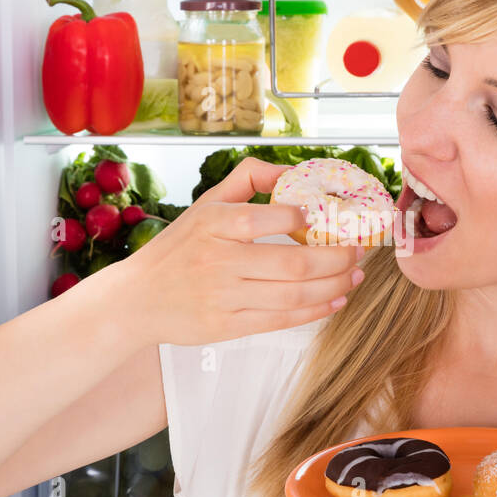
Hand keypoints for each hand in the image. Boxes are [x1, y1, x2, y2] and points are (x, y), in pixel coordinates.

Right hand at [124, 157, 364, 345]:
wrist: (137, 299)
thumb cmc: (178, 248)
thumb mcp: (205, 204)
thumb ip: (249, 179)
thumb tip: (295, 170)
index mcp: (215, 223)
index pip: (270, 216)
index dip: (305, 218)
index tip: (328, 218)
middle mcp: (220, 260)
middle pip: (294, 262)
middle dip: (338, 258)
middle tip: (359, 250)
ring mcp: (225, 296)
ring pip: (295, 294)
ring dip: (335, 285)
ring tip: (355, 276)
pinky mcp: (228, 326)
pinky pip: (282, 320)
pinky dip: (316, 311)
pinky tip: (335, 301)